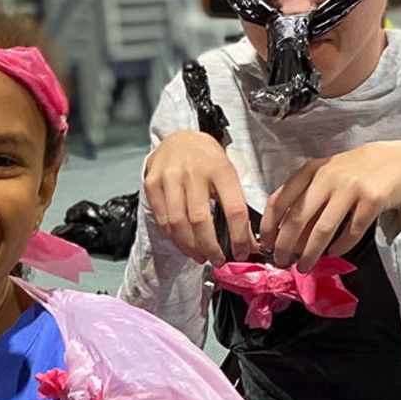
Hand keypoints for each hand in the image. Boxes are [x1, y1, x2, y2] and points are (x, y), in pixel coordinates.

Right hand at [140, 129, 254, 264]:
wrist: (178, 138)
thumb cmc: (207, 160)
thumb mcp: (228, 174)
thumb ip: (236, 205)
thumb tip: (249, 242)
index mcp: (220, 169)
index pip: (234, 210)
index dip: (240, 237)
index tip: (243, 252)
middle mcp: (193, 172)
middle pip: (201, 221)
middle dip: (210, 248)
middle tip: (217, 261)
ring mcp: (169, 178)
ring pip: (178, 224)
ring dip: (190, 247)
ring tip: (200, 256)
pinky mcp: (152, 184)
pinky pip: (162, 220)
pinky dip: (174, 238)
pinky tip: (184, 244)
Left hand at [262, 142, 400, 267]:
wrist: (400, 162)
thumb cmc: (356, 173)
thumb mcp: (327, 177)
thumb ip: (307, 200)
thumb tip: (286, 238)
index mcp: (311, 170)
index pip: (280, 200)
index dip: (269, 226)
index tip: (265, 244)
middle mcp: (328, 176)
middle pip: (298, 218)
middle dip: (285, 245)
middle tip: (281, 262)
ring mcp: (351, 187)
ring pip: (323, 228)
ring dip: (311, 253)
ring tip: (304, 266)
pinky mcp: (372, 199)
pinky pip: (352, 231)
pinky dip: (341, 247)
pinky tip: (334, 254)